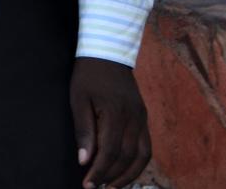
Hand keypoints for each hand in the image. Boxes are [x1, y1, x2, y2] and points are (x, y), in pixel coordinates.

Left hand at [70, 57, 150, 187]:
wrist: (109, 52)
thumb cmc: (89, 75)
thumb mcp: (79, 98)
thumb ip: (84, 129)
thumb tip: (84, 160)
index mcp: (116, 113)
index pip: (109, 152)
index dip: (99, 171)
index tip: (87, 184)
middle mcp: (133, 118)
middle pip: (125, 157)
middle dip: (111, 176)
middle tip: (96, 187)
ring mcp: (141, 118)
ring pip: (141, 156)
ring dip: (128, 176)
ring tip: (111, 186)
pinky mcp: (144, 118)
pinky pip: (146, 147)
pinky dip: (138, 164)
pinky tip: (126, 171)